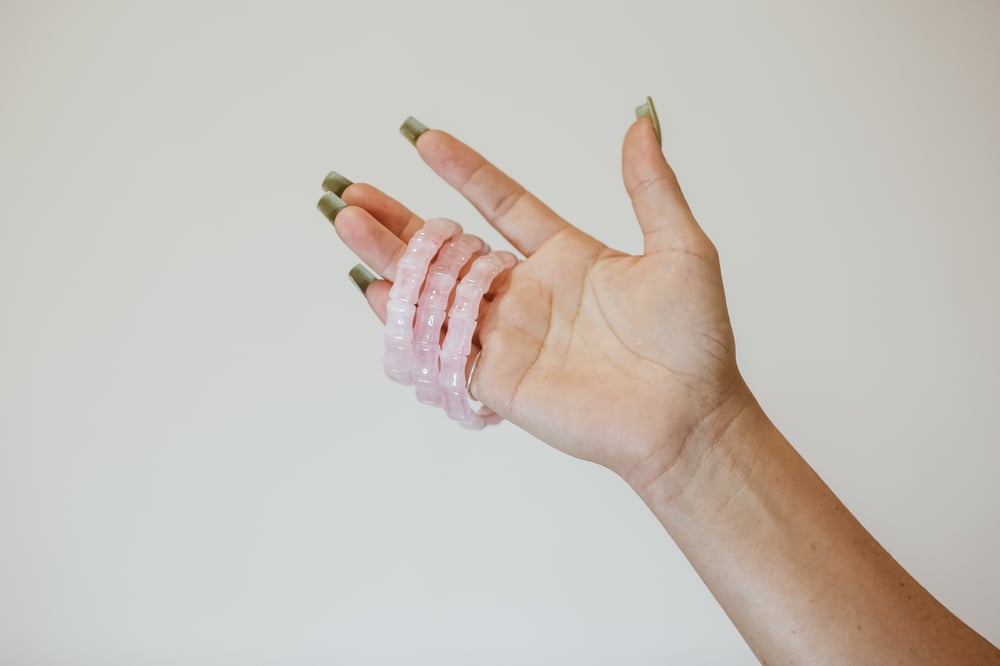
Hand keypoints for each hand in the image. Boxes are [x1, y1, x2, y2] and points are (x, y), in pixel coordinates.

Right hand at [327, 110, 748, 485]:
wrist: (686, 418)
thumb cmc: (693, 340)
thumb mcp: (681, 249)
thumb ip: (652, 188)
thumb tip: (643, 123)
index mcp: (565, 257)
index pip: (502, 204)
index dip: (464, 173)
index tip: (425, 139)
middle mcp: (527, 293)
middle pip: (451, 247)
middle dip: (401, 219)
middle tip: (353, 191)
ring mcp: (508, 335)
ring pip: (435, 290)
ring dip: (391, 258)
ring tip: (347, 223)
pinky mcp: (496, 379)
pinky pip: (441, 344)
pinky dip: (405, 319)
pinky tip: (376, 290)